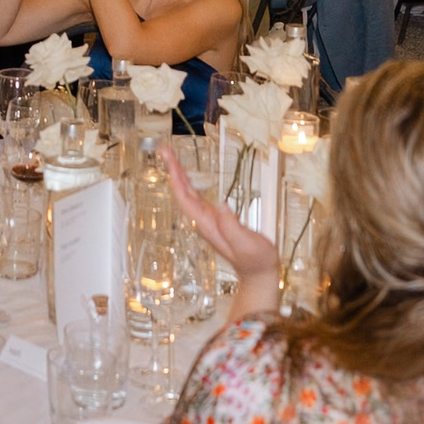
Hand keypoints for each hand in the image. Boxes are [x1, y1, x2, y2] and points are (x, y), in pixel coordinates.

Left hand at [163, 148, 277, 282]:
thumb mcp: (247, 244)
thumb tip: (222, 205)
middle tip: (165, 150)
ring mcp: (208, 220)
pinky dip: (191, 184)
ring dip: (179, 175)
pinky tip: (188, 177)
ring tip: (171, 157)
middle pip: (183, 193)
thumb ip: (233, 226)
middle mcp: (204, 221)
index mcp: (207, 225)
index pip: (185, 199)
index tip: (169, 161)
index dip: (176, 179)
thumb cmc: (256, 260)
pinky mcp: (216, 219)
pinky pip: (197, 198)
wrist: (259, 273)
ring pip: (188, 194)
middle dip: (174, 171)